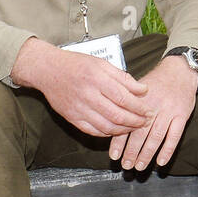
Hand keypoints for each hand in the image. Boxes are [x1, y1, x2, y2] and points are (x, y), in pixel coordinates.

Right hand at [12, 38, 148, 136]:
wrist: (47, 70)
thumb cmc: (77, 64)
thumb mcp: (102, 63)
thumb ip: (123, 78)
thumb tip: (143, 90)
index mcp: (97, 79)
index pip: (124, 98)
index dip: (140, 108)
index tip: (150, 111)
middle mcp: (88, 95)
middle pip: (117, 115)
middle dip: (136, 122)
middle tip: (146, 122)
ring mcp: (79, 108)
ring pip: (107, 126)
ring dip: (124, 130)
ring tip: (135, 127)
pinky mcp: (71, 118)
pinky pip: (93, 131)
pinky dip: (107, 133)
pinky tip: (117, 130)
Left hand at [108, 55, 197, 169]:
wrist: (179, 70)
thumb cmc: (156, 81)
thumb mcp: (138, 87)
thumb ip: (126, 103)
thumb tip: (110, 120)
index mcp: (139, 101)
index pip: (126, 124)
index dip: (119, 142)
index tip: (114, 156)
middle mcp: (153, 107)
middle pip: (140, 133)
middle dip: (132, 152)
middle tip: (126, 166)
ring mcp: (169, 112)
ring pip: (156, 137)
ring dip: (147, 154)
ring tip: (139, 166)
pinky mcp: (182, 115)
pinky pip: (175, 135)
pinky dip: (168, 149)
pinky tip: (161, 161)